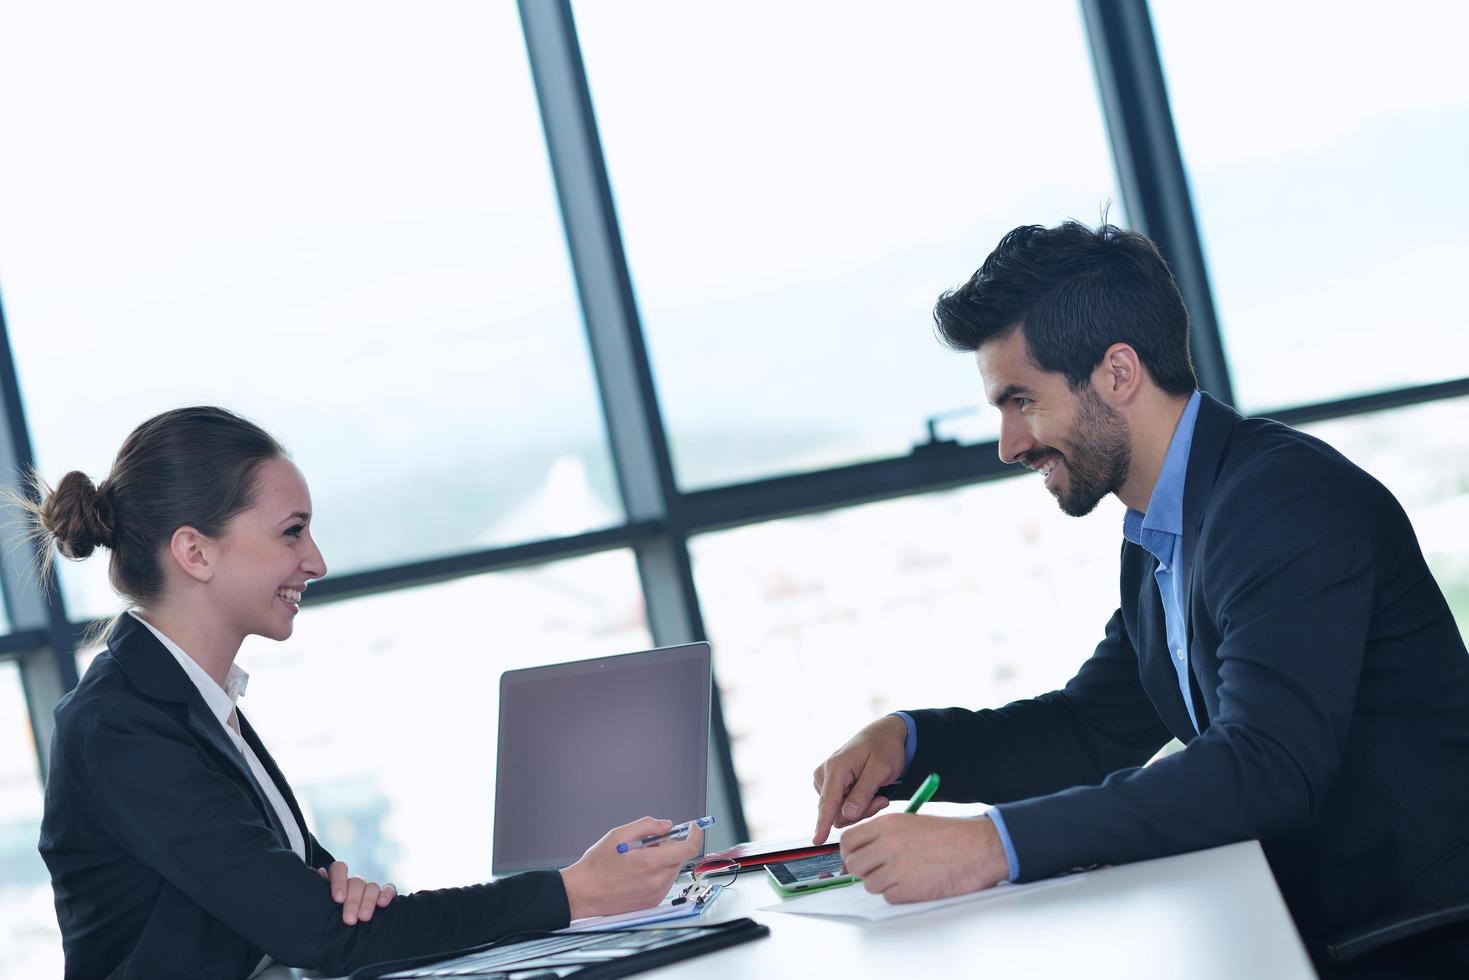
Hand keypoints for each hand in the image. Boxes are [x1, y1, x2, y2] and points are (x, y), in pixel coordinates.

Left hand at [318, 861, 396, 924]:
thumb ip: (320, 894)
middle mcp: (353, 883)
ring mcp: (369, 889)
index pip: (339, 869)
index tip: (338, 899)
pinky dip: (386, 894)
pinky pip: (389, 889)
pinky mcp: (385, 895)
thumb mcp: (321, 911)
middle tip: (349, 920)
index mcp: (337, 882)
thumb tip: (320, 874)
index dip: (339, 880)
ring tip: (364, 918)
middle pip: (356, 882)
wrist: (345, 941)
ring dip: (368, 901)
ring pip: (371, 886)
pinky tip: (382, 904)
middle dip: (353, 901)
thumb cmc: (329, 925)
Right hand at [560, 816, 702, 919]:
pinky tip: (637, 873)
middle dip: (670, 846)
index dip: (695, 834)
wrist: (583, 893)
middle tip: (648, 843)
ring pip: (672, 870)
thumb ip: (648, 825)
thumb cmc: (597, 865)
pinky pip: (664, 883)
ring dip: (663, 860)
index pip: (689, 848)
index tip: (693, 828)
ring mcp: (656, 894)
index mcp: (652, 863)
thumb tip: (666, 825)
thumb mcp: (619, 834)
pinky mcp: (651, 903)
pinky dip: (657, 874)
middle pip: (680, 858)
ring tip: (638, 860)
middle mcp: (658, 881)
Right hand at [812, 714, 908, 843]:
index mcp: (836, 768)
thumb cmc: (884, 748)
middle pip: (837, 812)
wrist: (882, 736)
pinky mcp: (830, 787)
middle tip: (882, 800)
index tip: (817, 840)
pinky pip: (842, 808)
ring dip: (861, 809)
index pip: (828, 801)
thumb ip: (863, 792)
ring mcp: (825, 781)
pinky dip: (858, 805)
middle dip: (861, 812)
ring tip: (878, 794)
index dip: (822, 822)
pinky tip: (870, 793)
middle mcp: (824, 774)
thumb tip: (847, 815)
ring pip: (840, 813)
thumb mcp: (880, 769)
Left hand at [840, 813, 1009, 902]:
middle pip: (853, 864)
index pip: (847, 840)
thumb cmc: (950, 835)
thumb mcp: (911, 823)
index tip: (857, 858)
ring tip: (903, 876)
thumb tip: (863, 852)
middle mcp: (887, 844)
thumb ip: (884, 835)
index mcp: (887, 824)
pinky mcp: (908, 889)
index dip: (850, 852)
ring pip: (869, 884)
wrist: (979, 847)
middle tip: (877, 871)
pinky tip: (915, 884)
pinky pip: (888, 897)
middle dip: (862, 871)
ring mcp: (897, 867)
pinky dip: (898, 894)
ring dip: (882, 884)